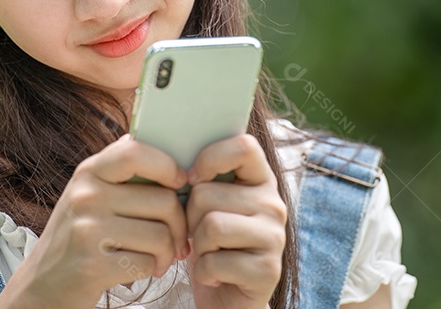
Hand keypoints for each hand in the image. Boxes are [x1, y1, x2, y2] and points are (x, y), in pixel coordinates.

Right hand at [0, 135, 188, 308]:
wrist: (42, 286)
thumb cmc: (77, 239)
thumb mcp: (89, 196)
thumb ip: (120, 173)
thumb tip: (160, 147)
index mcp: (89, 173)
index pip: (135, 151)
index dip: (167, 166)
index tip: (180, 183)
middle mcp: (86, 196)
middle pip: (164, 200)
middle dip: (179, 225)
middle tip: (176, 239)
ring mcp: (87, 230)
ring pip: (161, 234)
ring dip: (168, 253)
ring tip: (159, 258)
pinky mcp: (92, 264)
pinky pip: (148, 262)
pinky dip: (152, 270)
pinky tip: (141, 270)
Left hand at [185, 134, 287, 308]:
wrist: (230, 298)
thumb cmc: (213, 244)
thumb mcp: (208, 206)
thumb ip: (201, 178)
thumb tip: (166, 154)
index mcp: (260, 180)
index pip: (243, 146)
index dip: (210, 158)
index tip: (192, 178)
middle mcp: (273, 204)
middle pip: (207, 194)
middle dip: (190, 219)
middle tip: (200, 233)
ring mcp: (274, 237)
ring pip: (210, 227)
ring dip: (197, 246)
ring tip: (208, 253)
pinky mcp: (268, 270)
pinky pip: (215, 261)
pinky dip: (203, 273)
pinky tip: (214, 275)